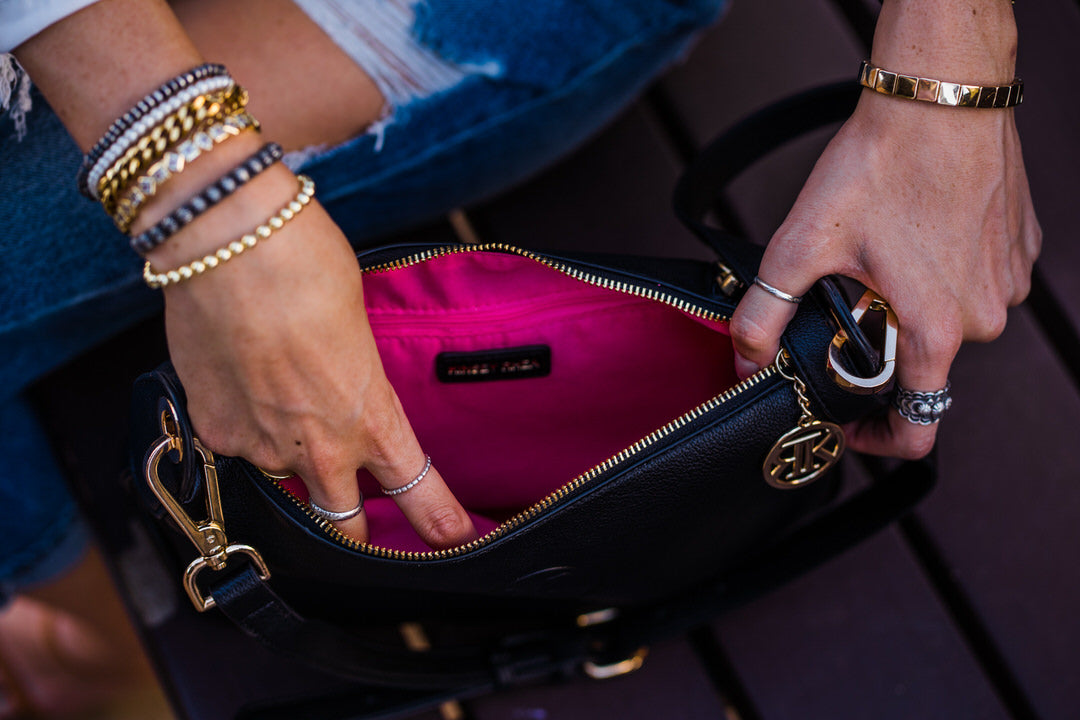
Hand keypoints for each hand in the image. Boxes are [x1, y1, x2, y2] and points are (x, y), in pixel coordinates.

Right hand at [153, 168, 477, 546]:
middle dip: (351, 528)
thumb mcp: (357, 324)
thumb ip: (354, 371)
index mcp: (372, 419)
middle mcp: (319, 450)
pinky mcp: (212, 434)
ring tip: (282, 407)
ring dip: (288, 463)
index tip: (453, 536)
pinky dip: (241, 426)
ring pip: (280, 484)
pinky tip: (240, 385)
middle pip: (341, 525)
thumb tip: (341, 375)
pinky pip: (234, 447)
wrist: (228, 246)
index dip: (438, 519)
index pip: (417, 490)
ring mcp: (261, 449)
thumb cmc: (306, 266)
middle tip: (355, 520)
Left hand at [730, 91, 1040, 457]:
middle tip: (848, 304)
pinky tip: (914, 235)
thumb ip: (764, 314)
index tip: (850, 424)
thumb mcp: (801, 246)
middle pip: (925, 364)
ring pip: (950, 321)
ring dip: (913, 307)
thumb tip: (745, 361)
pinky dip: (941, 274)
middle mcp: (983, 315)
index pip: (920, 426)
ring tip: (880, 260)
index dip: (878, 438)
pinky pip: (975, 283)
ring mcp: (1007, 281)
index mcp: (936, 329)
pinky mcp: (1018, 249)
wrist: (939, 96)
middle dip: (883, 347)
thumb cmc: (879, 166)